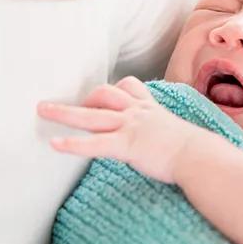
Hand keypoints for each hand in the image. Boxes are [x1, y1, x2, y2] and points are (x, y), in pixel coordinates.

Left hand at [37, 76, 206, 183]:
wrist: (200, 156)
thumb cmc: (195, 150)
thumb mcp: (179, 133)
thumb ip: (166, 133)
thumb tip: (169, 143)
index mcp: (151, 109)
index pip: (129, 87)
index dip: (113, 91)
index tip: (100, 98)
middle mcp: (138, 112)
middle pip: (103, 94)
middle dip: (80, 99)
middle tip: (59, 104)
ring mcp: (131, 126)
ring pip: (92, 114)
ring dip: (64, 112)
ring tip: (43, 111)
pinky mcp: (127, 144)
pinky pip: (95, 143)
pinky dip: (73, 144)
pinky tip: (55, 145)